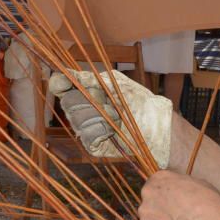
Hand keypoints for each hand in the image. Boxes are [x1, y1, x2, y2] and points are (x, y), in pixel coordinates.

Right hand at [49, 70, 171, 167]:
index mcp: (90, 90)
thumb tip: (66, 74)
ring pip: (77, 119)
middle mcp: (85, 108)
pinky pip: (86, 136)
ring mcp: (88, 127)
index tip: (62, 83)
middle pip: (68, 102)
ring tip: (116, 118)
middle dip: (88, 101)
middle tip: (109, 103)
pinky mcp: (93, 145)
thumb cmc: (142, 103)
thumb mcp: (117, 84)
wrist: (159, 130)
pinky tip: (113, 132)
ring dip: (99, 117)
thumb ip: (91, 79)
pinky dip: (101, 132)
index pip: (64, 85)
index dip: (60, 84)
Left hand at [138, 170, 219, 219]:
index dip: (167, 193)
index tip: (173, 200)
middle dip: (160, 206)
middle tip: (175, 215)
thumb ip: (181, 185)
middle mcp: (148, 192)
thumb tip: (179, 190)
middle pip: (151, 199)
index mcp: (161, 177)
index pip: (158, 183)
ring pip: (149, 216)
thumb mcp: (198, 184)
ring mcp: (144, 212)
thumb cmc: (209, 205)